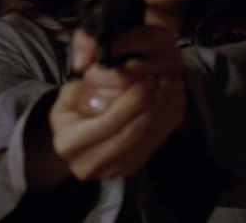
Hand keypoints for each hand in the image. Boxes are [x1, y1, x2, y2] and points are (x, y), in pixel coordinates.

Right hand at [48, 26, 185, 179]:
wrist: (73, 140)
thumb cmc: (71, 111)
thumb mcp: (70, 94)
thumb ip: (91, 84)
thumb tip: (121, 74)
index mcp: (71, 143)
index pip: (111, 122)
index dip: (132, 101)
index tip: (147, 79)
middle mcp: (90, 164)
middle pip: (133, 134)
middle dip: (152, 105)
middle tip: (166, 81)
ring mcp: (112, 171)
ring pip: (147, 141)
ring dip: (164, 113)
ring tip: (174, 88)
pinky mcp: (130, 169)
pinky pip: (154, 145)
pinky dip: (167, 122)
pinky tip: (174, 102)